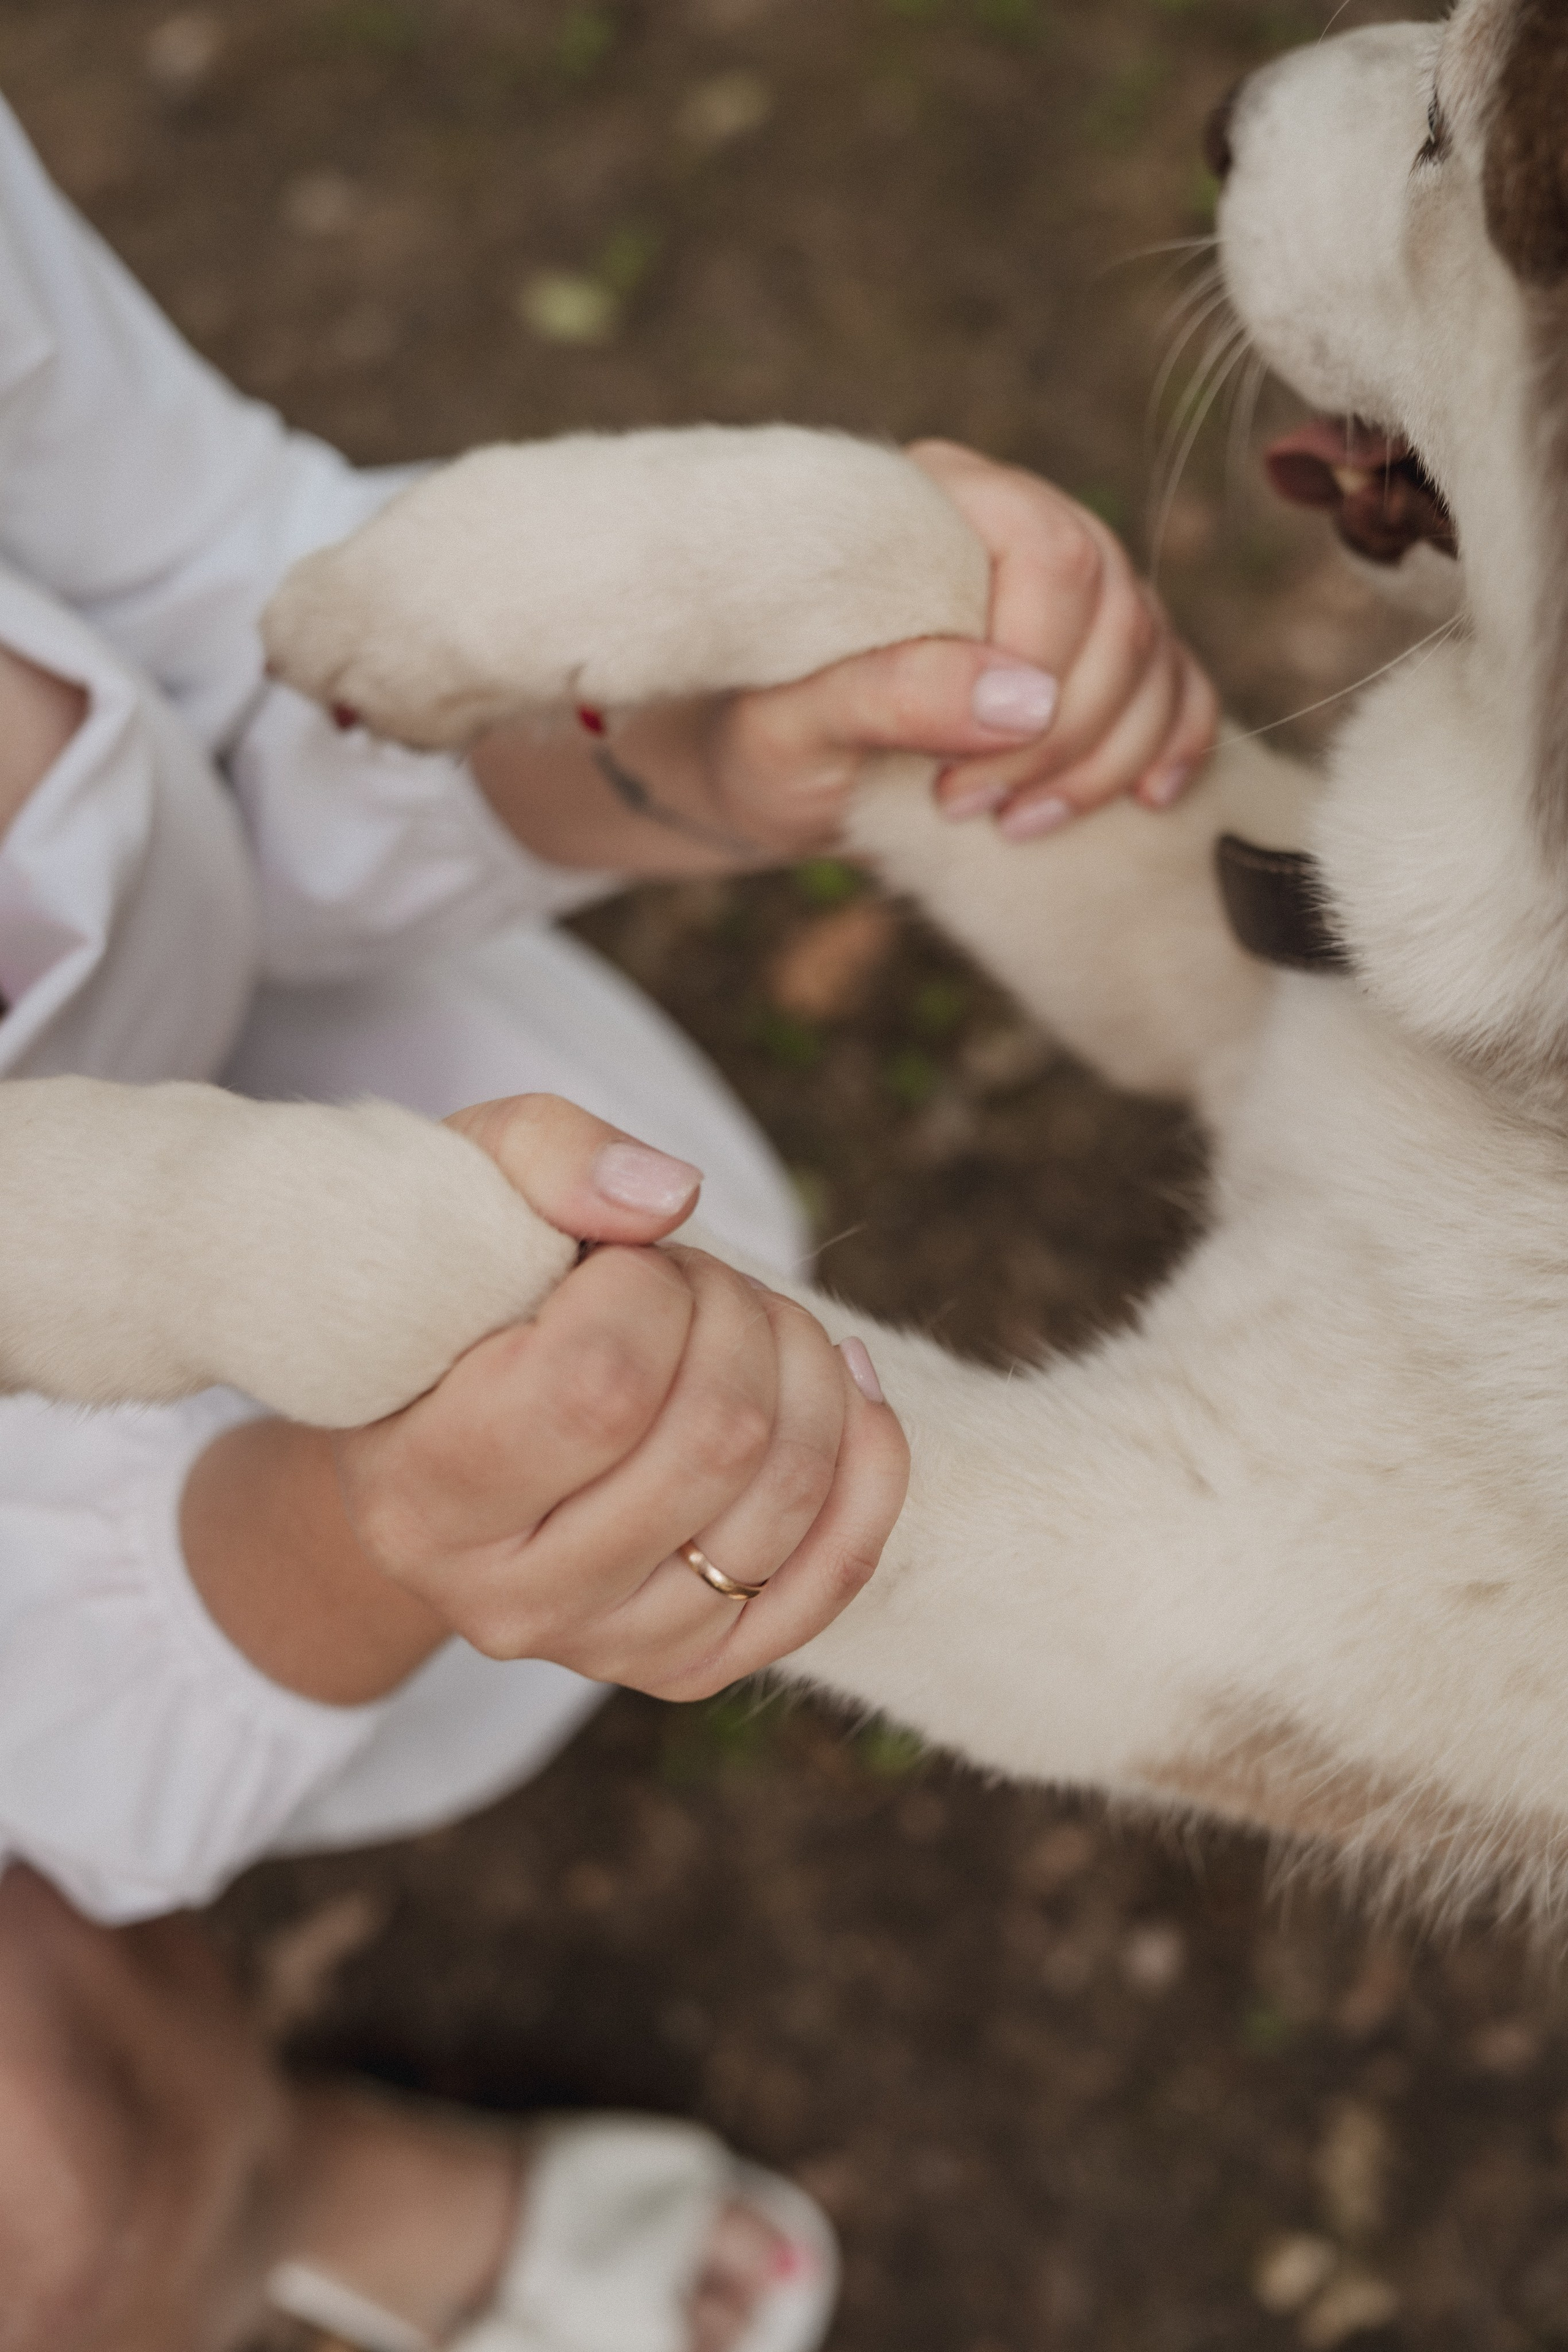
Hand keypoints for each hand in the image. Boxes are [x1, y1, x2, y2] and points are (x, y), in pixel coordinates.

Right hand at [184, 1094, 906, 1704]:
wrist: (437, 1435)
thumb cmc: (456, 1299)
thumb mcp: (463, 1191)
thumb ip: (548, 1158)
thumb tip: (669, 1198)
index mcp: (419, 1492)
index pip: (601, 1383)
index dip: (648, 1285)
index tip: (620, 1257)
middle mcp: (506, 1600)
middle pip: (716, 1438)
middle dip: (736, 1314)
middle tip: (691, 1278)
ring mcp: (604, 1648)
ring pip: (786, 1494)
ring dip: (802, 1366)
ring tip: (743, 1321)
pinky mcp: (689, 1666)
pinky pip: (837, 1570)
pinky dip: (868, 1455)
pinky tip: (842, 1378)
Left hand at [691, 441, 1217, 857]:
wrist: (768, 780)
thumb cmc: (761, 741)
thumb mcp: (789, 726)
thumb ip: (886, 695)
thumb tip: (1022, 700)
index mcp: (932, 503)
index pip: (1049, 549)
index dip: (1034, 667)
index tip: (956, 772)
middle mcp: (1013, 526)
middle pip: (1116, 607)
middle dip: (1063, 732)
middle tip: (972, 808)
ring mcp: (1066, 594)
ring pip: (1153, 653)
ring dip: (1107, 758)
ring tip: (1015, 823)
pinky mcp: (1095, 661)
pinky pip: (1178, 688)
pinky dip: (1170, 749)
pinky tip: (1141, 803)